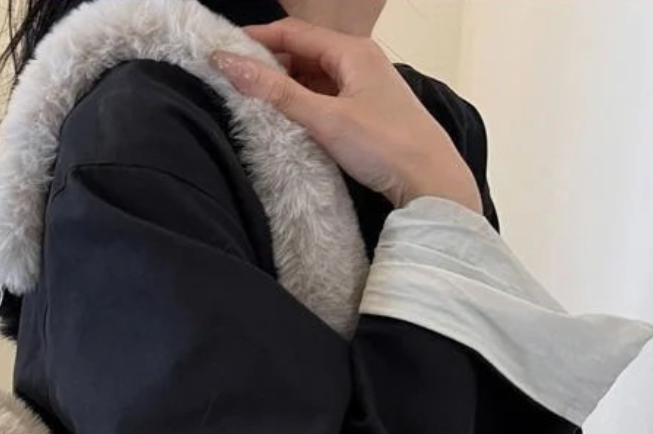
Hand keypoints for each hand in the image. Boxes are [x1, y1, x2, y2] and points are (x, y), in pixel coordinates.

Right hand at [209, 17, 482, 213]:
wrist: (431, 181)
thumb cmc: (383, 146)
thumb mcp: (325, 119)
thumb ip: (276, 93)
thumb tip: (229, 64)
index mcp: (352, 51)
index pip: (293, 32)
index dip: (256, 39)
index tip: (222, 52)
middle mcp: (360, 60)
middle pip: (303, 52)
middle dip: (268, 62)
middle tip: (233, 81)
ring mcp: (365, 85)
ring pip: (314, 75)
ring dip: (284, 84)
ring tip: (252, 101)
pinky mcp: (367, 110)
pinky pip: (326, 96)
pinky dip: (303, 102)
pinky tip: (287, 119)